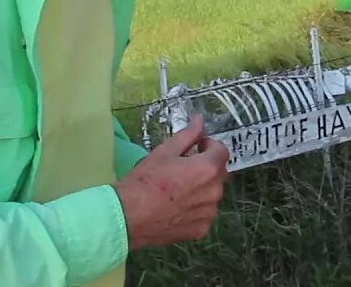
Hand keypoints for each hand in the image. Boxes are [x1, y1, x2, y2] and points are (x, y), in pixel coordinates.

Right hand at [115, 114, 229, 249]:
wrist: (128, 216)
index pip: (222, 151)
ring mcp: (209, 213)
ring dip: (202, 188)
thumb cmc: (145, 181)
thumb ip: (188, 134)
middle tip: (183, 168)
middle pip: (219, 173)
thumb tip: (199, 120)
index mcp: (208, 168)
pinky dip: (196, 209)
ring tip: (178, 190)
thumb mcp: (165, 152)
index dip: (209, 146)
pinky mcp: (201, 230)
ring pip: (212, 194)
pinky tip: (176, 208)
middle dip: (207, 166)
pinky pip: (204, 213)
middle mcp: (214, 192)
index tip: (196, 148)